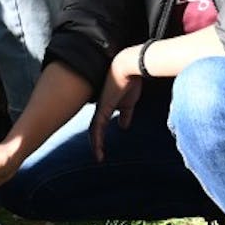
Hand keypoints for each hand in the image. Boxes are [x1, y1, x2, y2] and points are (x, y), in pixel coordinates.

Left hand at [89, 45, 143, 162]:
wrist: (129, 67)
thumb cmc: (130, 81)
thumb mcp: (129, 103)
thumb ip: (125, 114)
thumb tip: (123, 126)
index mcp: (105, 107)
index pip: (99, 125)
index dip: (100, 136)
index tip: (102, 148)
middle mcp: (100, 108)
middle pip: (94, 129)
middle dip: (96, 143)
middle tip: (99, 156)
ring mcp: (100, 108)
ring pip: (94, 131)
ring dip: (96, 145)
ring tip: (99, 157)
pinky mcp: (103, 108)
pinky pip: (97, 128)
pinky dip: (97, 140)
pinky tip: (98, 150)